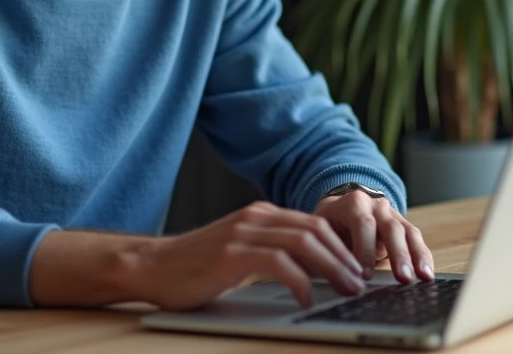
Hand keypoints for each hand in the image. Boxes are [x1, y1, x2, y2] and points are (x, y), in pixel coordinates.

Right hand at [136, 201, 367, 310]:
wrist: (152, 266)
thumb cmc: (195, 266)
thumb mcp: (240, 252)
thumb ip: (271, 253)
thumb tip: (313, 273)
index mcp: (261, 215)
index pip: (314, 224)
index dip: (342, 247)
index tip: (359, 271)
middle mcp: (255, 218)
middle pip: (315, 230)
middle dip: (344, 257)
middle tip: (361, 283)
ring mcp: (242, 233)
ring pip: (303, 243)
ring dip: (331, 268)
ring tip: (345, 290)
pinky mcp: (231, 254)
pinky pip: (278, 263)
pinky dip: (299, 281)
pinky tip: (306, 298)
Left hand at [313, 190, 433, 282]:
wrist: (341, 207)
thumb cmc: (331, 223)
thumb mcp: (324, 230)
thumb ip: (331, 248)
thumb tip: (332, 273)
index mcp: (353, 203)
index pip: (362, 223)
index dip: (364, 249)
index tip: (364, 275)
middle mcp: (376, 205)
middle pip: (391, 227)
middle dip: (398, 254)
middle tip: (403, 277)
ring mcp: (393, 214)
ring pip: (408, 232)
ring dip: (417, 256)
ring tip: (424, 277)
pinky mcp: (403, 225)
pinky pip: (416, 239)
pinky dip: (423, 256)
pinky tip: (428, 274)